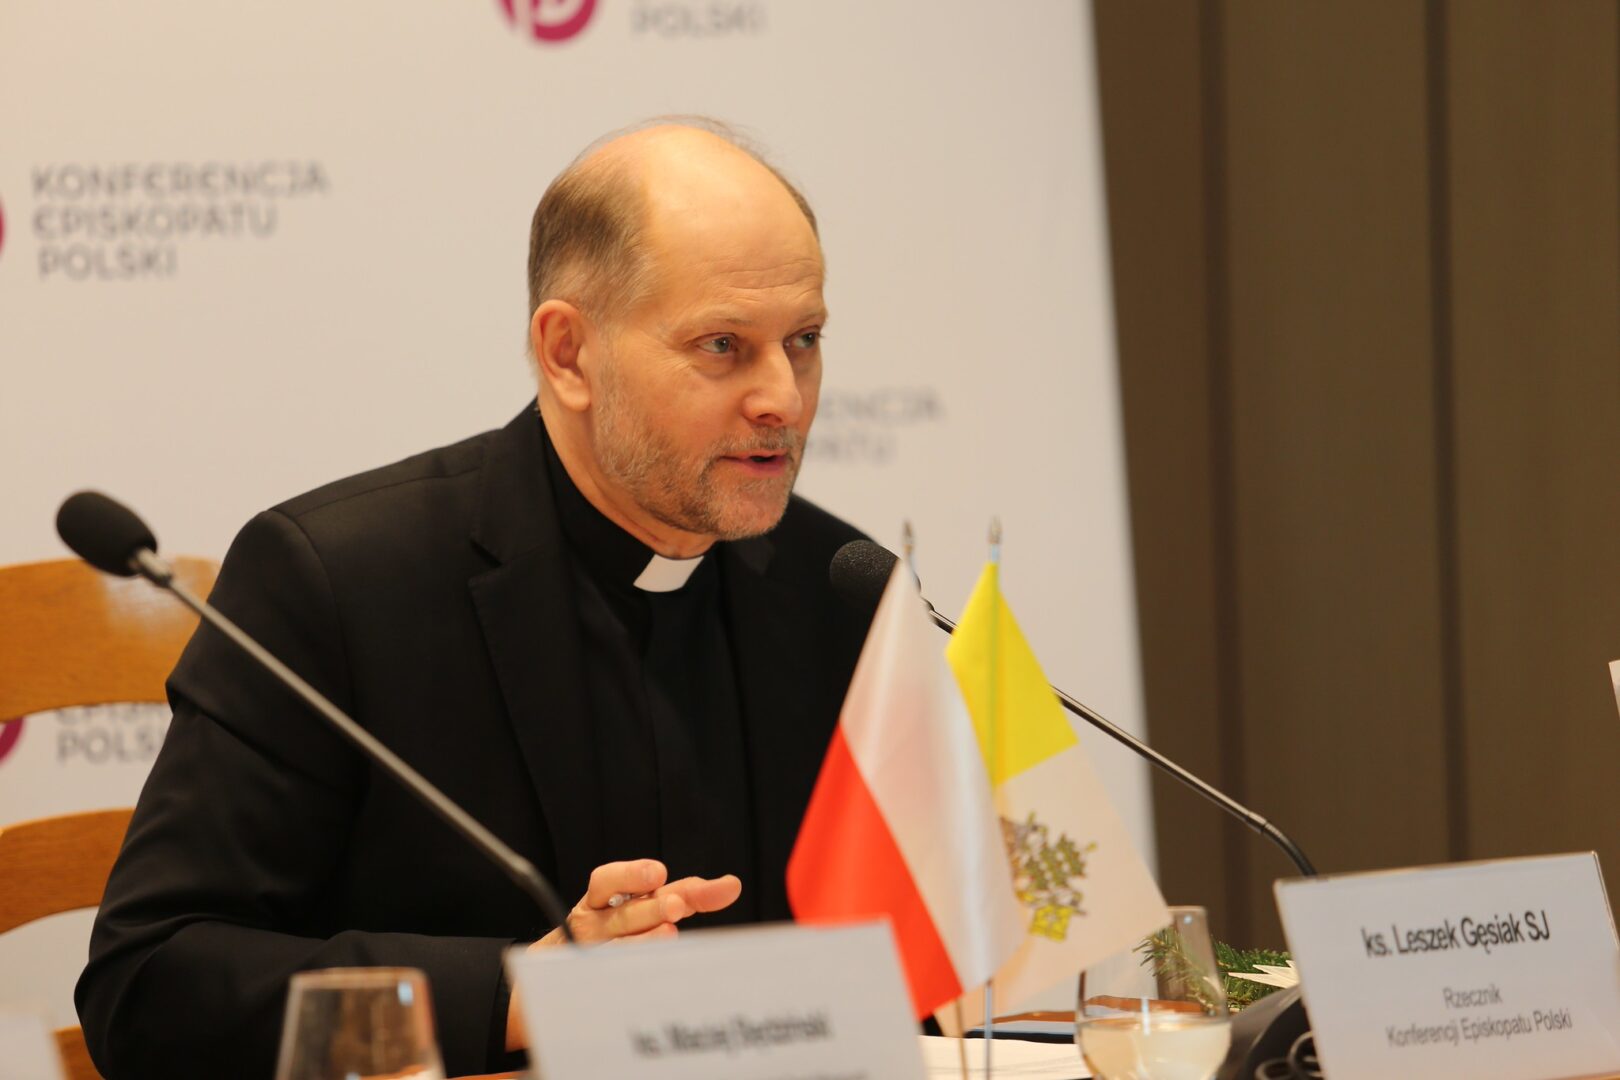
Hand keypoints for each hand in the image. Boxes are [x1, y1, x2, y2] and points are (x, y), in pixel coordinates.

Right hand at [505, 859, 741, 1049]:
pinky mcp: (589, 979)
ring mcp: (589, 954)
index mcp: (602, 898)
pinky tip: (650, 971)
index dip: (635, 874)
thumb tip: (732, 885)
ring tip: (668, 935)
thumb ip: (687, 894)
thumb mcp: (645, 906)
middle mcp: (592, 923)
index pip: (610, 880)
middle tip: (673, 907)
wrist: (553, 973)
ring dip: (642, 940)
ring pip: (614, 946)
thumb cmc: (615, 930)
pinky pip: (608, 975)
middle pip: (621, 914)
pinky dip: (628, 970)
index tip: (658, 873)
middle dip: (648, 909)